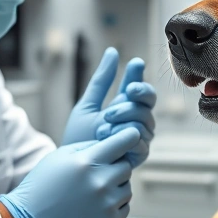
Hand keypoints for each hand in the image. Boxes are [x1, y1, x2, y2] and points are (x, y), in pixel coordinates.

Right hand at [0, 128, 142, 217]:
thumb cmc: (43, 185)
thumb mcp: (60, 156)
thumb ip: (89, 146)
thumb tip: (114, 142)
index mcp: (87, 162)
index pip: (124, 141)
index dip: (130, 136)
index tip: (133, 134)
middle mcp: (101, 182)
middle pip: (126, 166)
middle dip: (115, 167)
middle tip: (96, 174)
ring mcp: (107, 204)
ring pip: (127, 187)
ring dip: (115, 187)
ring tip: (91, 193)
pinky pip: (125, 206)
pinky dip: (114, 205)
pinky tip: (93, 206)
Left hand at [63, 48, 156, 167]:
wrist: (70, 166)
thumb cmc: (77, 138)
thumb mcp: (87, 105)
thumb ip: (101, 81)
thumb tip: (112, 51)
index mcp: (125, 106)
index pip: (140, 87)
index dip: (139, 75)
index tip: (134, 63)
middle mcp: (136, 121)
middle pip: (147, 102)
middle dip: (130, 103)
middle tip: (108, 111)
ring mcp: (138, 138)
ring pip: (145, 121)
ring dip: (123, 121)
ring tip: (102, 128)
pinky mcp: (137, 156)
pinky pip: (142, 141)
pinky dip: (125, 137)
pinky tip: (108, 138)